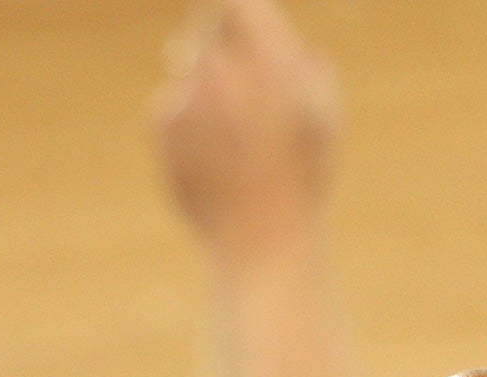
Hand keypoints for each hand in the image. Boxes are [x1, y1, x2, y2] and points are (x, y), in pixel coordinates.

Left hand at [153, 0, 339, 262]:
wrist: (262, 242)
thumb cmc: (300, 180)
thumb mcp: (322, 115)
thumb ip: (302, 64)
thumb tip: (287, 45)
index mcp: (272, 61)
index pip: (238, 3)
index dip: (238, 11)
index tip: (237, 18)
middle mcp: (226, 71)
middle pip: (205, 29)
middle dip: (216, 44)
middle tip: (232, 77)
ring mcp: (190, 98)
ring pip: (185, 69)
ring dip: (201, 88)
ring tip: (230, 137)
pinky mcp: (164, 127)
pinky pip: (169, 106)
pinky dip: (184, 123)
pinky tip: (209, 160)